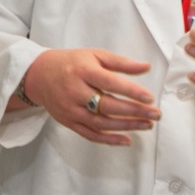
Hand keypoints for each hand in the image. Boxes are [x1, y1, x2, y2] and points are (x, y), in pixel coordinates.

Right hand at [22, 48, 157, 144]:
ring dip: (126, 126)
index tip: (149, 97)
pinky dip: (109, 140)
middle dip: (134, 111)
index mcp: (82, 71)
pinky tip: (127, 140)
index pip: (109, 82)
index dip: (130, 91)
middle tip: (155, 114)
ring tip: (147, 125)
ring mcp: (71, 109)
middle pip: (107, 105)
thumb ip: (120, 62)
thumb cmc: (71, 63)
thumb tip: (146, 67)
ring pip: (101, 123)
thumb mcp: (94, 55)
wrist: (39, 75)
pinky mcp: (68, 122)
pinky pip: (90, 134)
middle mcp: (75, 91)